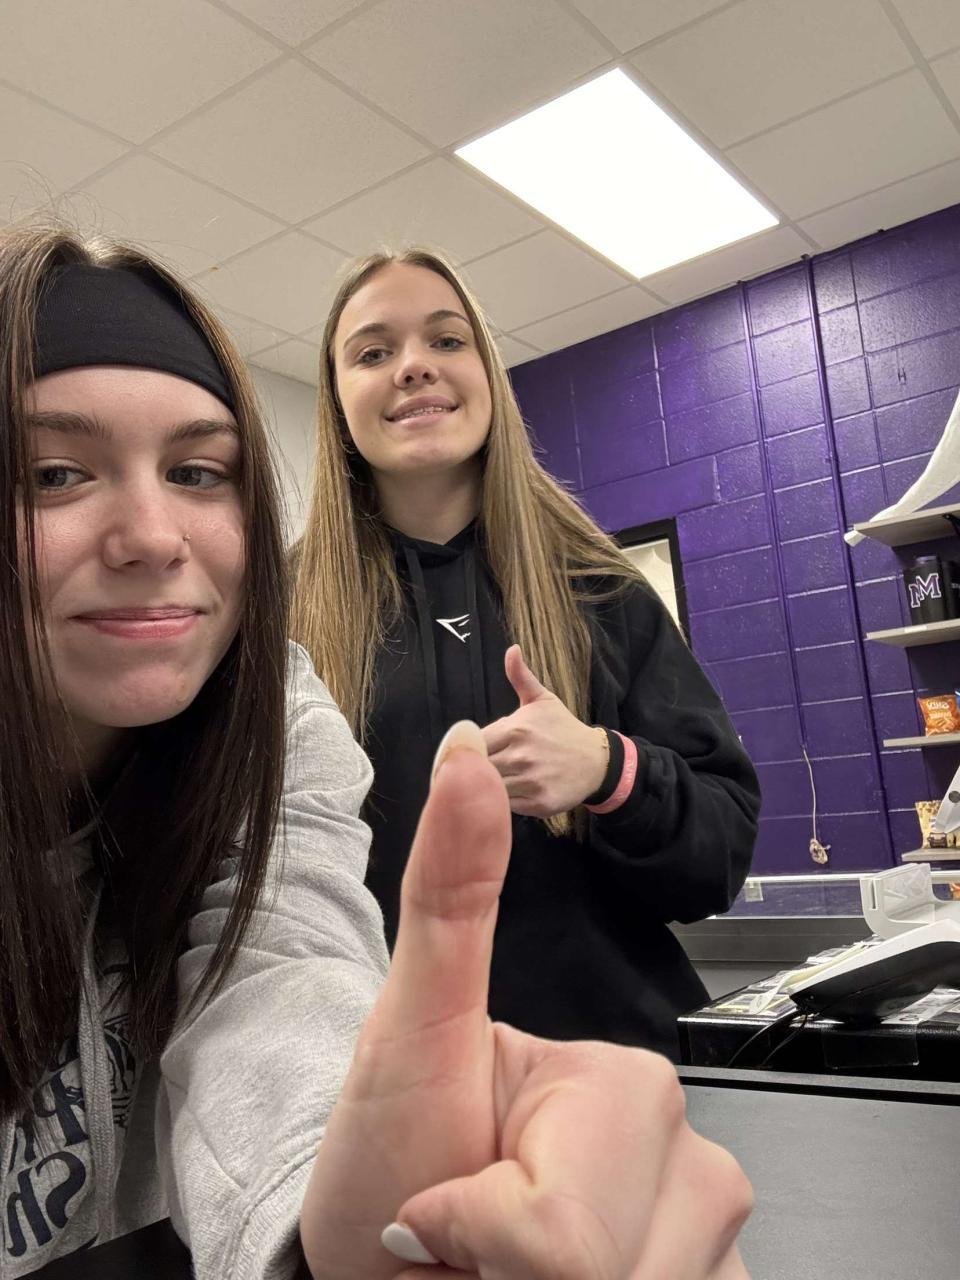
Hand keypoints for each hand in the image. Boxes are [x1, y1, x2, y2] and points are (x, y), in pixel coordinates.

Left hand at [300, 726, 752, 1278]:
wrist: (383, 1259)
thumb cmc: (391, 1154)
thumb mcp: (409, 1025)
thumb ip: (449, 890)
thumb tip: (463, 750)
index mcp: (629, 1083)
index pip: (569, 1229)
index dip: (486, 1238)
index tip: (438, 1214)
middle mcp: (692, 1155)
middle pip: (619, 1276)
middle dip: (517, 1278)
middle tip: (467, 1245)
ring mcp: (706, 1237)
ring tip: (503, 1272)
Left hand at [481, 644, 607, 817]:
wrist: (596, 761)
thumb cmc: (563, 729)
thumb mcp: (542, 700)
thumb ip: (521, 677)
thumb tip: (511, 650)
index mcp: (515, 729)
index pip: (473, 744)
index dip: (470, 749)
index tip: (473, 752)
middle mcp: (521, 755)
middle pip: (477, 767)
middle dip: (473, 769)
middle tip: (475, 771)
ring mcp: (530, 781)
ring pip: (490, 788)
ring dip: (486, 787)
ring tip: (489, 784)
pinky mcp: (538, 803)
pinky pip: (506, 806)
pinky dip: (502, 803)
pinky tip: (506, 795)